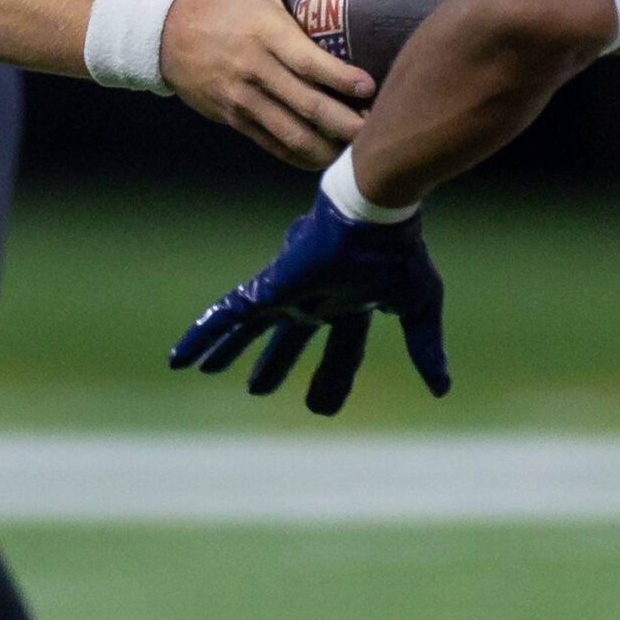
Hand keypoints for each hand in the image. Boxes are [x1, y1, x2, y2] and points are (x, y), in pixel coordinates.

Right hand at [159, 0, 373, 166]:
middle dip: (344, 123)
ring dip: (326, 147)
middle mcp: (254, 69)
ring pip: (290, 133)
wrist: (165, 36)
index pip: (308, 62)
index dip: (341, 79)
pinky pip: (272, 145)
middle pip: (306, 105)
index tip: (370, 87)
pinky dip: (299, 156)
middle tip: (376, 129)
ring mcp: (243, 98)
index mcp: (266, 32)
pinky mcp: (234, 118)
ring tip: (356, 150)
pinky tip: (324, 159)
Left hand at [169, 191, 448, 414]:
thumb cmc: (399, 252)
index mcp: (351, 304)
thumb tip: (441, 389)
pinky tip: (178, 358)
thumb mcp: (420, 306)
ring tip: (206, 370)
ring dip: (228, 351)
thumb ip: (425, 346)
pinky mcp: (269, 287)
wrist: (375, 212)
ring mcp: (289, 292)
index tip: (320, 408)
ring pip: (250, 328)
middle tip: (256, 389)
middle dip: (273, 364)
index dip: (331, 380)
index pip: (339, 351)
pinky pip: (226, 315)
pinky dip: (202, 337)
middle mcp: (315, 299)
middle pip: (288, 339)